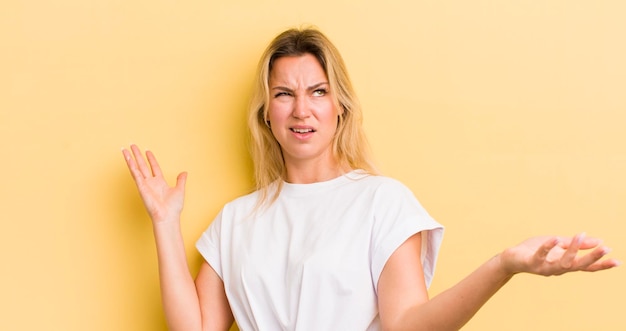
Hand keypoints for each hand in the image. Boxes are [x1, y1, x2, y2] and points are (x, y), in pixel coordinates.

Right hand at [122, 144, 187, 223]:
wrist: (168, 217)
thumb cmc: (173, 208)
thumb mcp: (179, 190)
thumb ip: (181, 180)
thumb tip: (184, 172)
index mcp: (160, 183)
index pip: (154, 167)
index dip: (151, 159)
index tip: (147, 151)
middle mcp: (151, 183)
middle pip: (142, 165)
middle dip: (137, 156)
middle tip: (132, 145)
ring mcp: (145, 185)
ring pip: (136, 169)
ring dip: (131, 159)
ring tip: (125, 149)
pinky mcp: (141, 188)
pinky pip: (136, 175)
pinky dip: (132, 167)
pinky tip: (128, 159)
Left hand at [499, 233, 619, 275]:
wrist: (510, 258)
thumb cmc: (534, 250)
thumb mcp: (557, 244)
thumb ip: (576, 244)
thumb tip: (599, 240)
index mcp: (565, 263)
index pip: (586, 266)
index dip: (601, 265)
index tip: (617, 261)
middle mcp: (557, 268)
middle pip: (578, 265)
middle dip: (592, 257)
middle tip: (606, 248)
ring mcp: (544, 267)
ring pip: (563, 263)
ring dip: (572, 250)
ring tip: (580, 236)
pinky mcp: (531, 262)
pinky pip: (541, 255)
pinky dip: (548, 247)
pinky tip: (555, 238)